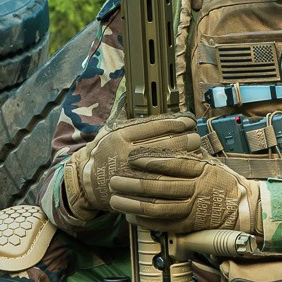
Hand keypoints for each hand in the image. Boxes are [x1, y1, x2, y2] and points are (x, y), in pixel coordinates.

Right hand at [62, 113, 199, 214]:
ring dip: (186, 155)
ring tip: (195, 149)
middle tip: (195, 135)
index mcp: (119, 137)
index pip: (154, 127)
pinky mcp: (137, 189)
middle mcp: (126, 154)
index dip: (176, 123)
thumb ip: (122, 114)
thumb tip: (130, 92)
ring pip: (168, 163)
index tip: (188, 121)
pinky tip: (188, 166)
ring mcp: (133, 173)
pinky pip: (164, 179)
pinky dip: (178, 172)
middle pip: (165, 144)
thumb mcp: (107, 131)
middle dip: (186, 139)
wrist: (85, 182)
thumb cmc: (101, 153)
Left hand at [108, 150, 251, 232]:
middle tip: (115, 180)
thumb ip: (189, 154)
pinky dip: (143, 220)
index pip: (173, 163)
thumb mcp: (210, 162)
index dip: (150, 160)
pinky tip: (130, 215)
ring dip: (133, 203)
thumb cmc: (223, 182)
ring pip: (157, 207)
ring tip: (116, 199)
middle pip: (159, 186)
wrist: (241, 207)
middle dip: (133, 183)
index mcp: (201, 171)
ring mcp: (191, 209)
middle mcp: (196, 190)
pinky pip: (162, 223)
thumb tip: (166, 138)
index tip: (131, 157)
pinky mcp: (188, 225)